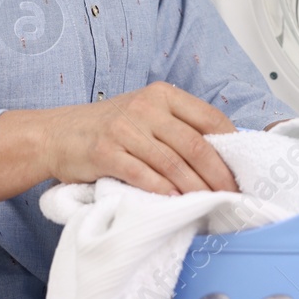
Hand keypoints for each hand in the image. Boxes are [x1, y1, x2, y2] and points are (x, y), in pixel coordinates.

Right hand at [41, 81, 237, 195]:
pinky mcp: (106, 152)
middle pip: (195, 144)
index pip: (209, 118)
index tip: (240, 169)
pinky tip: (175, 203)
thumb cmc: (109, 127)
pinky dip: (163, 191)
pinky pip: (143, 175)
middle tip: (231, 195)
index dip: (230, 146)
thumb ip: (178, 125)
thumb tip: (221, 154)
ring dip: (195, 188)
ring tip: (209, 204)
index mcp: (162, 94)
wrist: (58, 134)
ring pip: (173, 163)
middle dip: (218, 174)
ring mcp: (125, 129)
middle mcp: (146, 107)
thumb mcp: (146, 114)